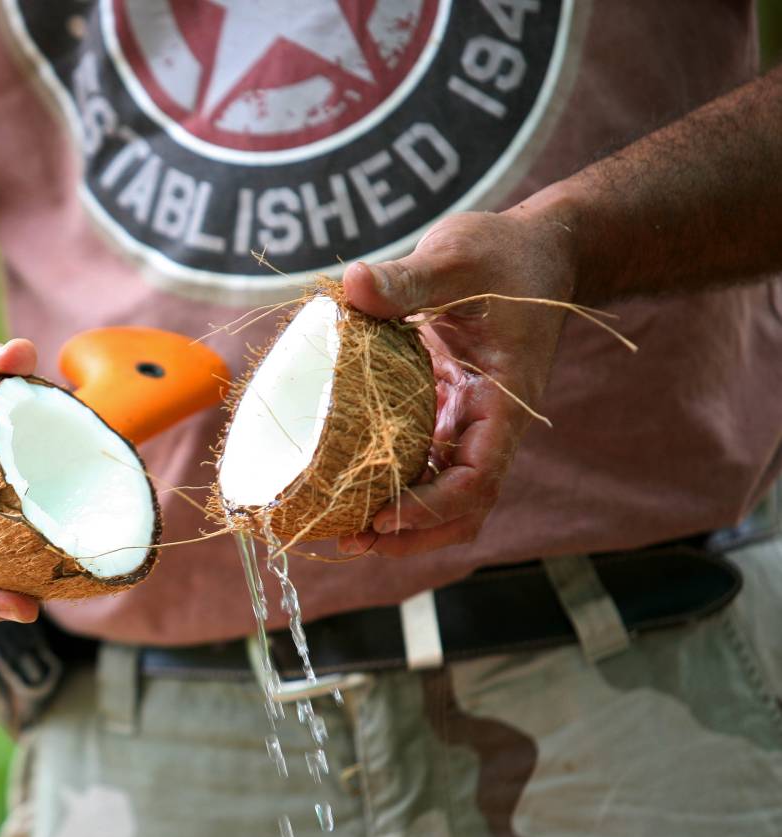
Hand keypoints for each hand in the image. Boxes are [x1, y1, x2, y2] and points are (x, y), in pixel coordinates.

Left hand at [336, 208, 576, 557]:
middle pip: (463, 506)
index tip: (385, 516)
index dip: (433, 506)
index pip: (478, 478)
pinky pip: (423, 462)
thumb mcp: (457, 257)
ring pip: (442, 493)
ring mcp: (468, 422)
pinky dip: (393, 481)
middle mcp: (489, 423)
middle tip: (352, 541)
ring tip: (345, 533)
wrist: (536, 251)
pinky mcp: (447, 411)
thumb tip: (355, 284)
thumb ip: (410, 277)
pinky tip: (349, 486)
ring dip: (401, 519)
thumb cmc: (504, 253)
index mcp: (503, 400)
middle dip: (413, 533)